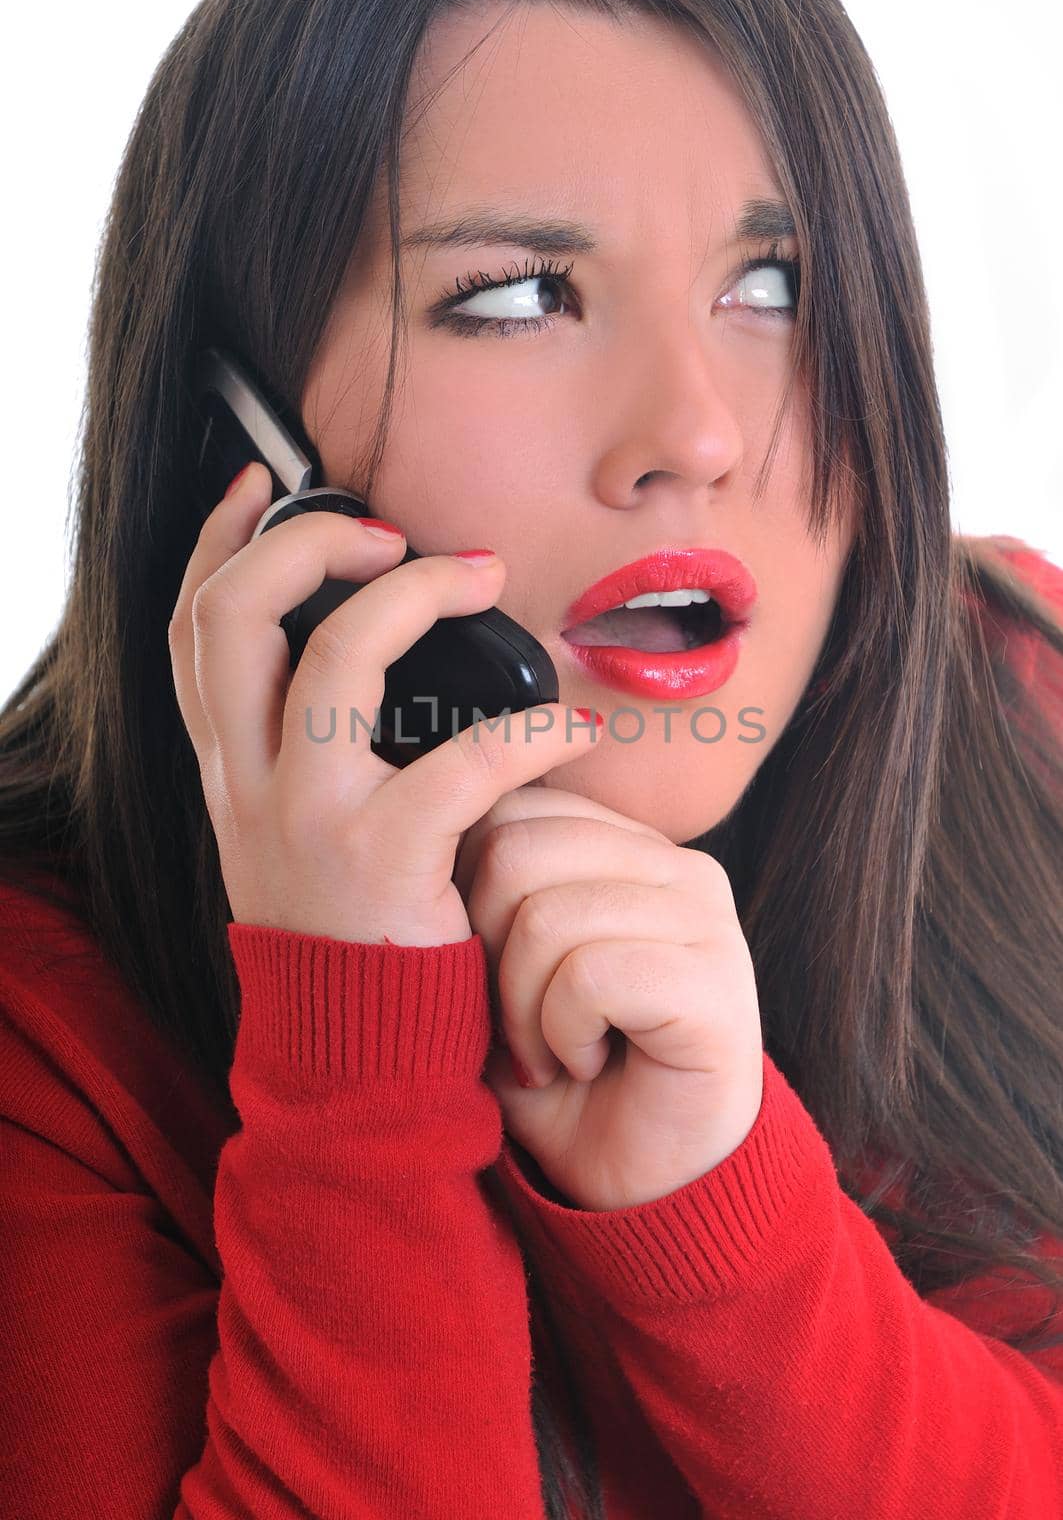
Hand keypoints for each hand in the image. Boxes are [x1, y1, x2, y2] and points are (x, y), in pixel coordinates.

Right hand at [167, 461, 600, 945]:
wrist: (357, 1056)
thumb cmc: (353, 927)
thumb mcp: (300, 830)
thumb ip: (311, 748)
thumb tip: (377, 647)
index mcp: (233, 768)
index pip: (192, 628)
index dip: (217, 542)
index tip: (260, 486)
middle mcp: (250, 784)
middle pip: (233, 616)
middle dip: (306, 545)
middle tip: (387, 534)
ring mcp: (310, 818)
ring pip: (334, 660)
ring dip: (417, 598)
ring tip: (483, 579)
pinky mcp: (385, 860)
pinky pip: (463, 764)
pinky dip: (531, 733)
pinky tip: (575, 730)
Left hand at [454, 788, 764, 1210]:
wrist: (648, 1189)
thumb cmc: (569, 1077)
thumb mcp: (511, 975)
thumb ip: (486, 900)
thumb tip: (431, 844)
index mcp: (630, 848)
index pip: (511, 808)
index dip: (468, 895)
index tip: (491, 973)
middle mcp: (678, 867)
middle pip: (516, 853)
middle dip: (487, 951)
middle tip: (516, 1024)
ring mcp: (705, 921)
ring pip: (547, 916)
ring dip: (522, 1008)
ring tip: (552, 1052)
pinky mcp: (714, 984)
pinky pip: (588, 977)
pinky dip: (562, 1035)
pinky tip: (586, 1065)